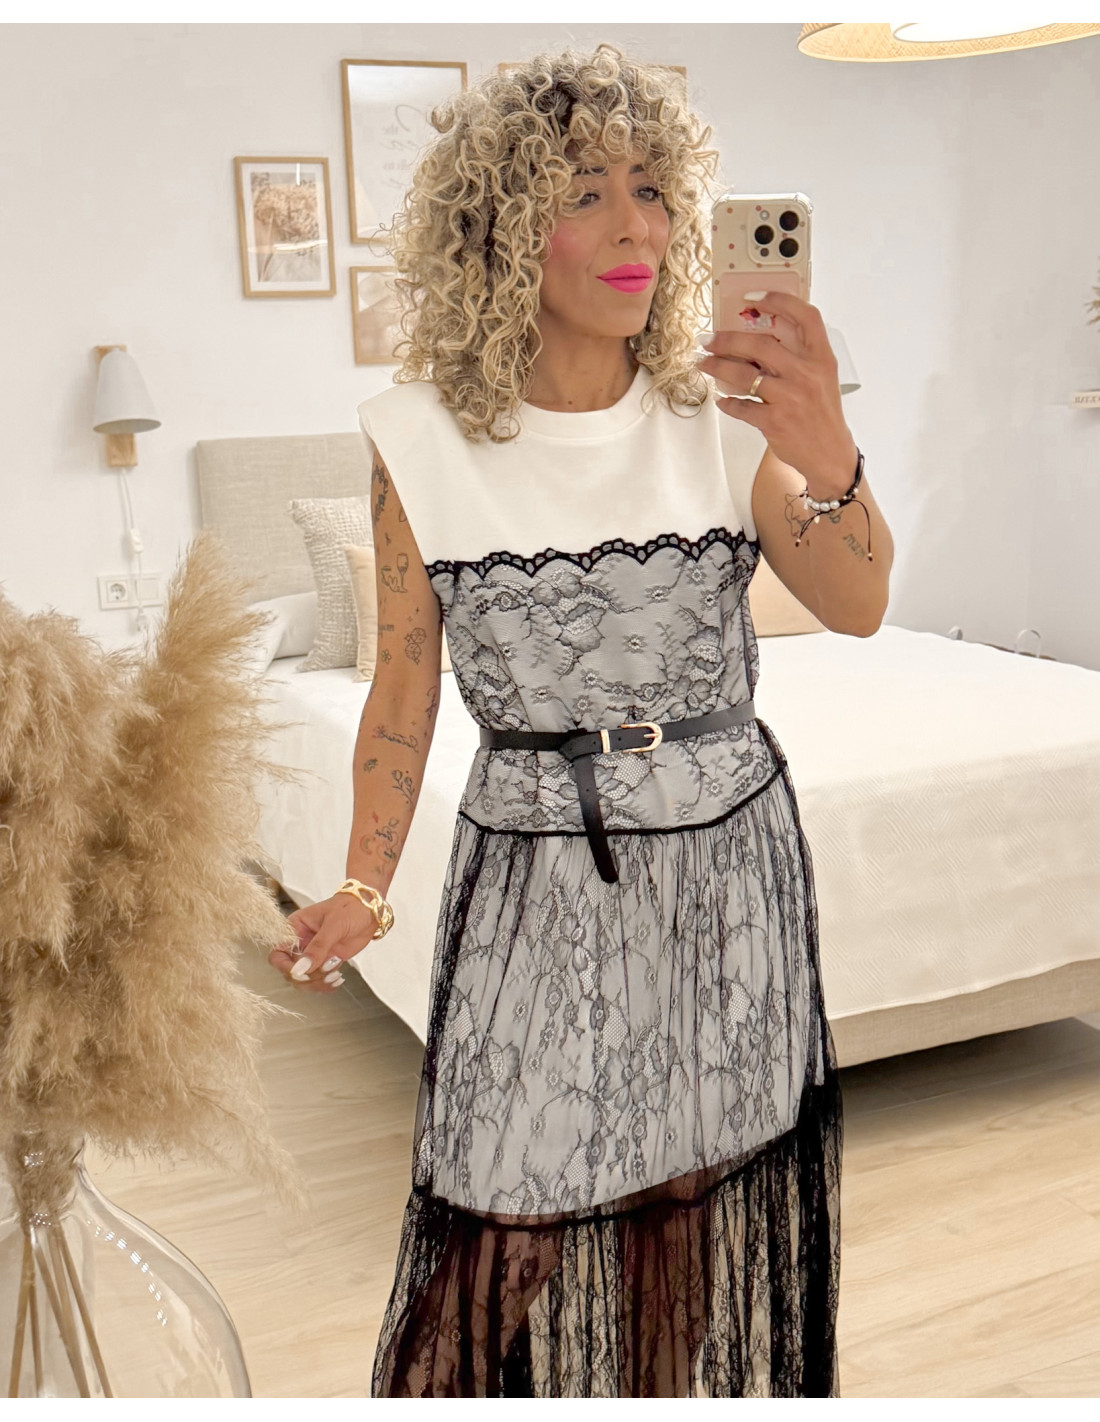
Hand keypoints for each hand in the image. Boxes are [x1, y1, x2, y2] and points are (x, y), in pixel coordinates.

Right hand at [269, 892, 379, 993]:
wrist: (369, 910)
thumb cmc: (349, 908)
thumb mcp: (333, 925)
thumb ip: (318, 947)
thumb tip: (300, 970)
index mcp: (294, 928)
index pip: (277, 954)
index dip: (286, 967)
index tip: (301, 972)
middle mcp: (300, 943)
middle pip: (290, 971)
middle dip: (307, 977)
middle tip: (327, 970)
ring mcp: (312, 954)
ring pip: (304, 979)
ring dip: (318, 982)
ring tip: (336, 974)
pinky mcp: (324, 961)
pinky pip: (318, 979)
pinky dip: (326, 984)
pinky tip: (338, 979)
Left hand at [696, 290, 857, 492]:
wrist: (829, 455)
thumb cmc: (822, 414)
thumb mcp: (821, 378)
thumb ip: (798, 356)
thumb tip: (759, 337)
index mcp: (821, 358)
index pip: (806, 317)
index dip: (780, 301)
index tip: (755, 297)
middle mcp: (807, 374)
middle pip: (760, 344)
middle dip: (728, 339)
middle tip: (709, 340)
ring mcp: (790, 398)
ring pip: (743, 374)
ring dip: (717, 366)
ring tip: (704, 363)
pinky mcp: (775, 421)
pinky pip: (742, 406)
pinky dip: (728, 402)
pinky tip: (722, 400)